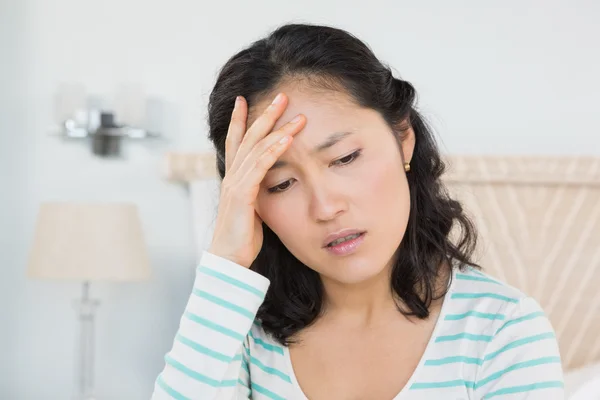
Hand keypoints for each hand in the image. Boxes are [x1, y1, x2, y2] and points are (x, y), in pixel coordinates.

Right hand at [208, 93, 305, 267]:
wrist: (229, 259)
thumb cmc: (242, 237)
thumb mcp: (252, 210)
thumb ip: (257, 193)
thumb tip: (269, 187)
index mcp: (235, 178)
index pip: (236, 142)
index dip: (240, 120)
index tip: (244, 100)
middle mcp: (232, 176)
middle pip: (248, 137)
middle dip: (264, 114)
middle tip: (281, 95)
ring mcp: (236, 184)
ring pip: (256, 148)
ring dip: (276, 128)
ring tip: (294, 113)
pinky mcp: (242, 195)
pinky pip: (260, 167)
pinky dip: (273, 151)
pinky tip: (287, 139)